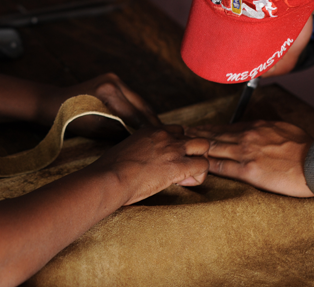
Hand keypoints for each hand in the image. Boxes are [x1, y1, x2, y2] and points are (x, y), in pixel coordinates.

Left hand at [40, 73, 160, 136]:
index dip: (148, 130)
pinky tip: (145, 123)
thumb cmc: (70, 119)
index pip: (135, 114)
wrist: (54, 103)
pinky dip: (137, 110)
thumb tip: (141, 140)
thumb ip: (119, 132)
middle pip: (141, 105)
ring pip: (139, 101)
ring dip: (148, 116)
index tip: (160, 143)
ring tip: (159, 133)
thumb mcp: (96, 129)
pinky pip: (130, 98)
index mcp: (109, 91)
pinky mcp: (113, 81)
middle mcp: (114, 81)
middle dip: (153, 122)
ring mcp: (114, 79)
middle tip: (167, 138)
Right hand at [91, 125, 209, 204]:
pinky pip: (203, 166)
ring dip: (199, 161)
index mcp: (150, 130)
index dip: (177, 146)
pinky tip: (182, 183)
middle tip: (181, 168)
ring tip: (186, 175)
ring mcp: (172, 149)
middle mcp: (164, 135)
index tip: (167, 161)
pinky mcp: (177, 165)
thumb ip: (138, 150)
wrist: (109, 178)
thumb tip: (139, 162)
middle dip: (193, 152)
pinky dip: (198, 176)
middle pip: (193, 136)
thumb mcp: (124, 151)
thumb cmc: (110, 170)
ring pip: (204, 146)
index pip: (176, 130)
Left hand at [186, 121, 313, 197]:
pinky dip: (207, 166)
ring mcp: (245, 152)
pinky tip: (196, 165)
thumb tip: (259, 130)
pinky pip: (221, 167)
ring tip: (181, 147)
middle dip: (195, 135)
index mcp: (256, 126)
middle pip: (214, 134)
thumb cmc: (306, 148)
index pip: (225, 127)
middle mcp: (247, 136)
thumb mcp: (284, 129)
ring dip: (196, 148)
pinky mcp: (248, 170)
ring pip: (213, 148)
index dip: (208, 129)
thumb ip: (266, 129)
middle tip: (179, 134)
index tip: (196, 129)